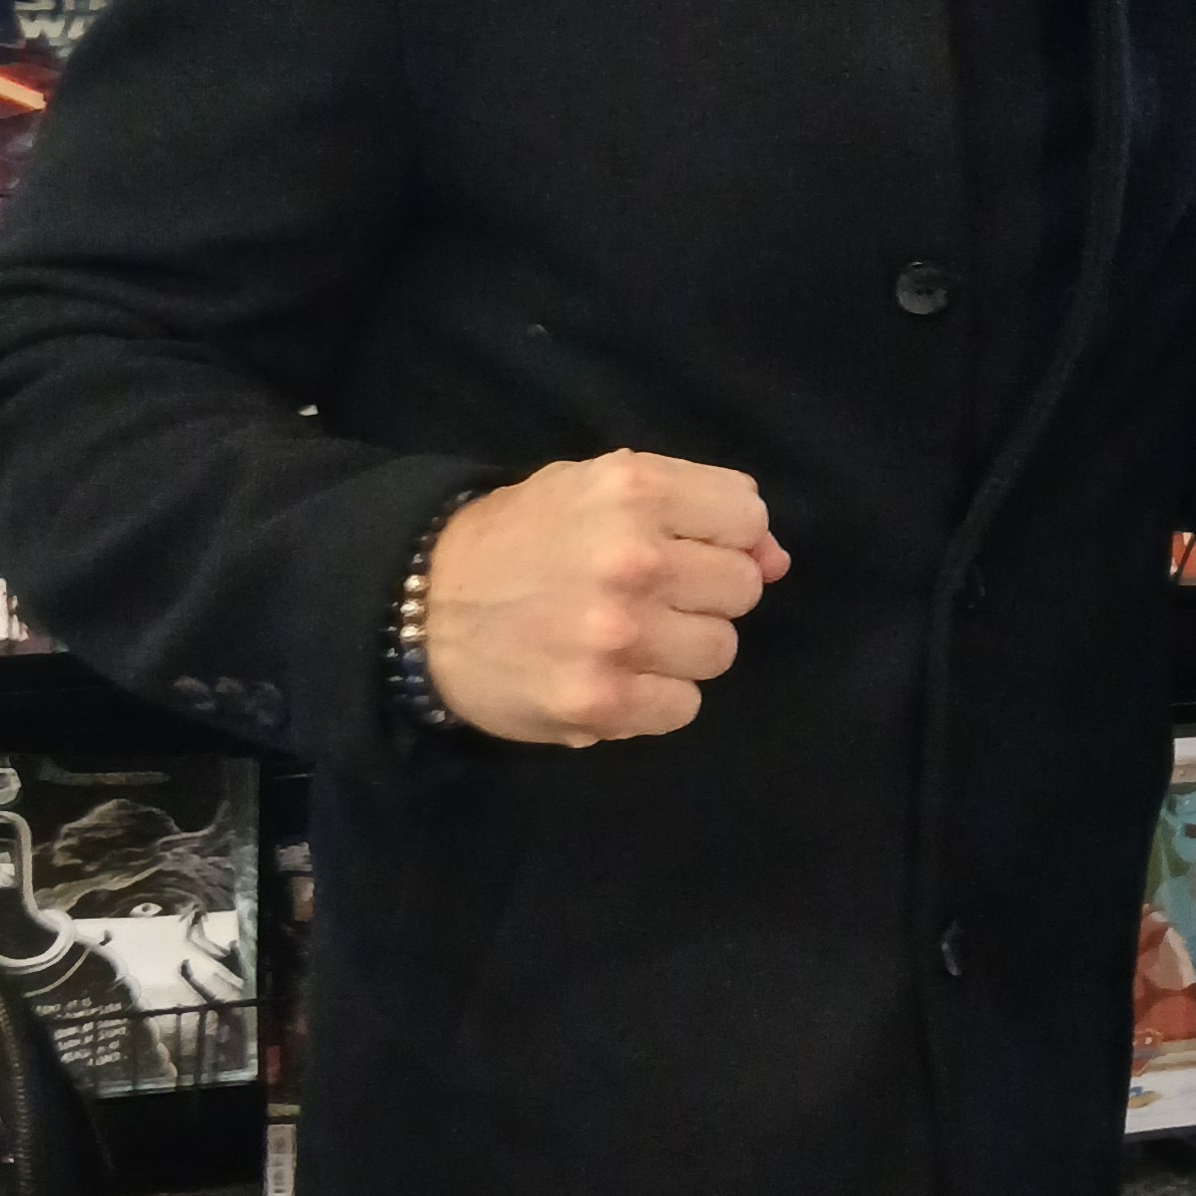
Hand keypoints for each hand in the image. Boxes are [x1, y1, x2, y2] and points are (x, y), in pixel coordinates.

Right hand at [424, 451, 789, 746]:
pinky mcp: (602, 702)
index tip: (688, 548)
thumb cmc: (520, 538)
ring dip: (682, 648)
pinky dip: (656, 697)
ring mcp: (620, 635)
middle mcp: (635, 558)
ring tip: (628, 636)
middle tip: (650, 594)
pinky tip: (615, 675)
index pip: (748, 518)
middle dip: (704, 594)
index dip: (725, 537)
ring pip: (719, 650)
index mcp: (635, 490)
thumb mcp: (599, 489)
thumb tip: (775, 558)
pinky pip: (683, 706)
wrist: (420, 605)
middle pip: (742, 588)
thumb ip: (694, 509)